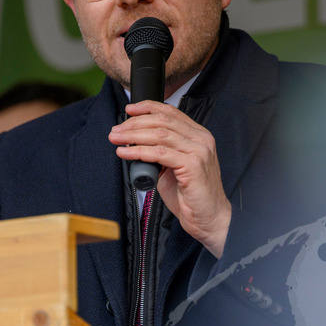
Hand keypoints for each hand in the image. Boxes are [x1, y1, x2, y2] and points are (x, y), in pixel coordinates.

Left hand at [109, 101, 230, 257]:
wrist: (209, 218)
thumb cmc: (191, 195)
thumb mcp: (174, 166)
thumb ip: (161, 151)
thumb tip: (135, 143)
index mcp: (198, 135)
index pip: (171, 112)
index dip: (148, 108)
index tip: (129, 110)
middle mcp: (201, 139)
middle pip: (163, 121)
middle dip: (135, 123)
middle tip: (116, 130)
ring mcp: (199, 151)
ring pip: (160, 135)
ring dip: (133, 135)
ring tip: (116, 139)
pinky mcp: (193, 165)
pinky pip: (160, 154)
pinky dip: (139, 151)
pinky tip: (126, 153)